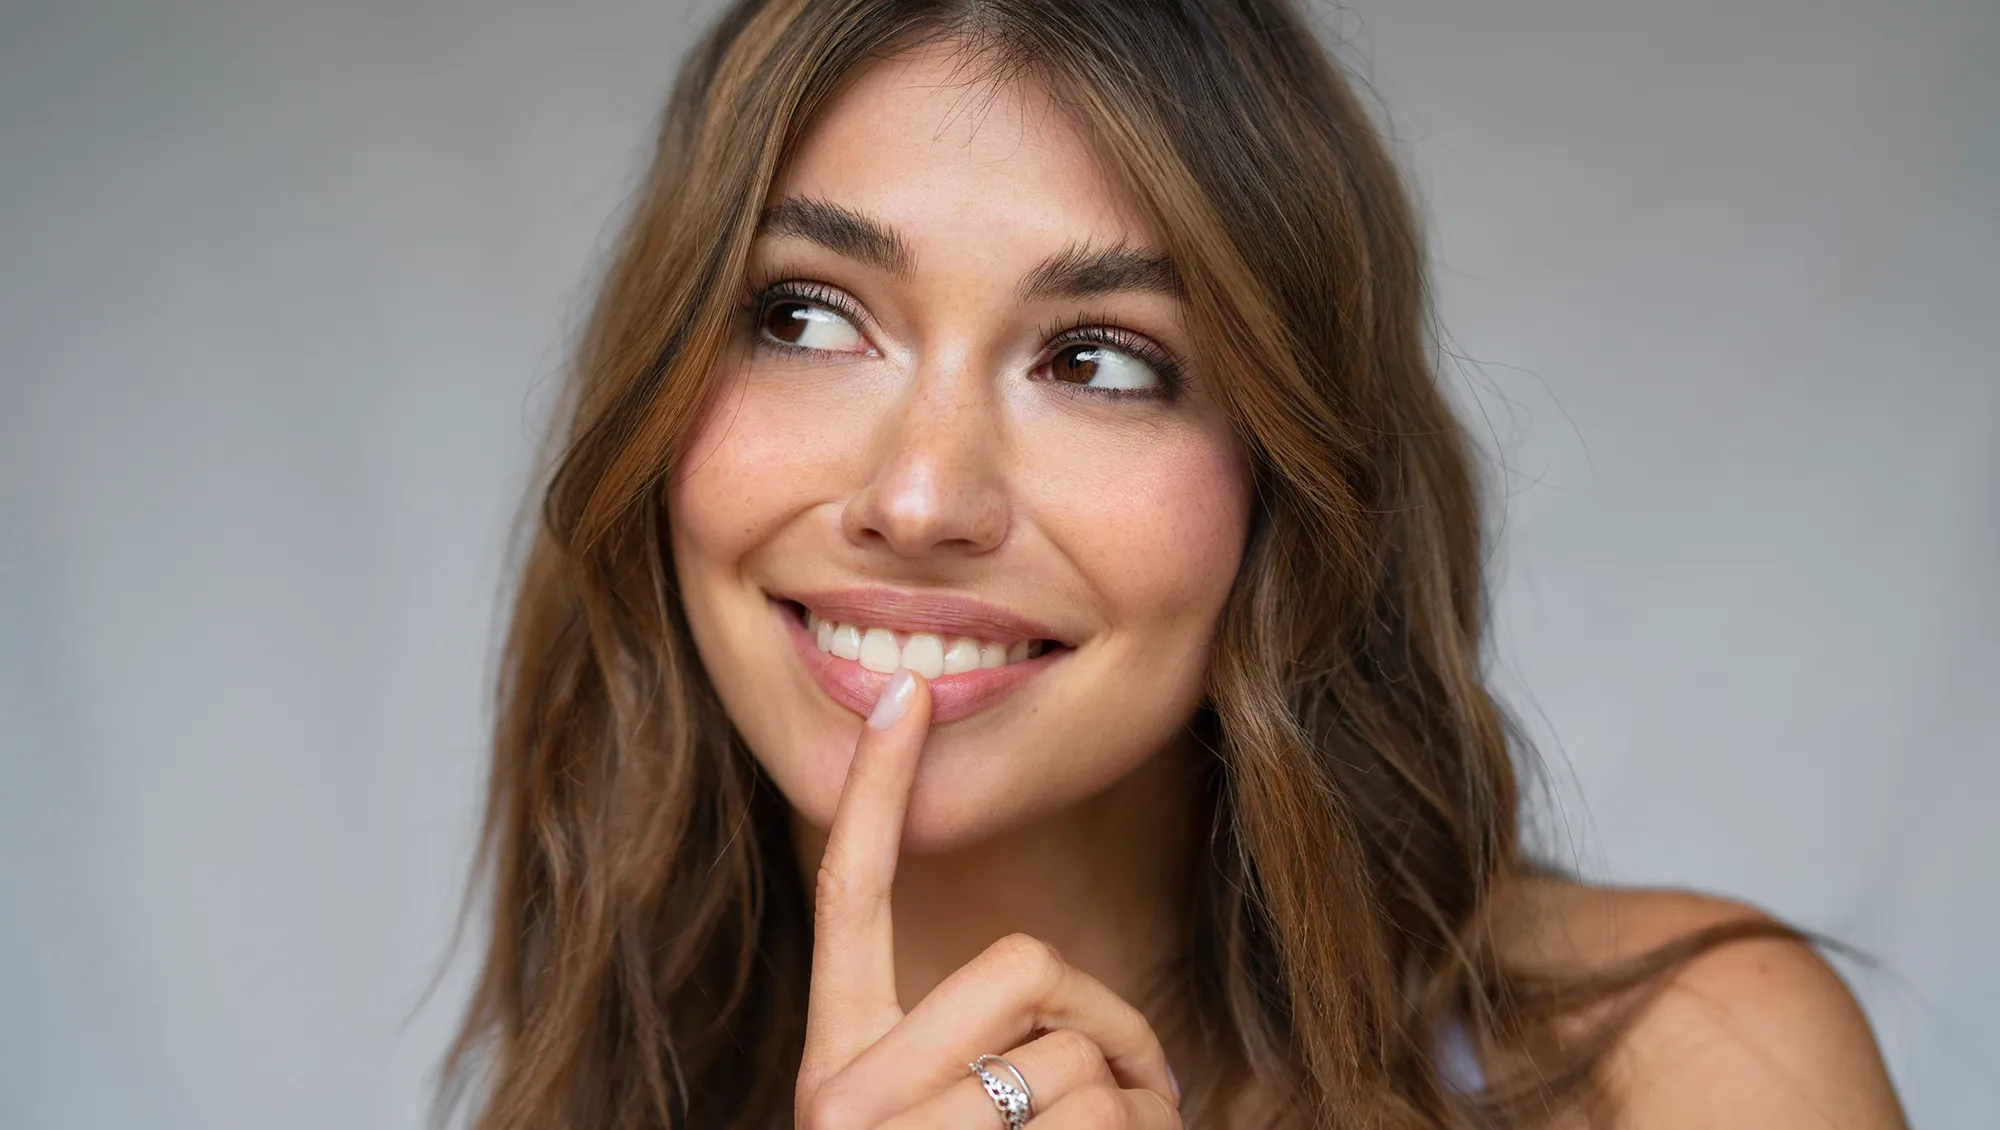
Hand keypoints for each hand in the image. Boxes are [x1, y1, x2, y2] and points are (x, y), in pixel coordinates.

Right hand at [794, 668, 1184, 1128]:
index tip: (905, 691)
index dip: (876, 790)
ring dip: (1138, 1106)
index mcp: (838, 1065)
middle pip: (1021, 962)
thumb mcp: (945, 1129)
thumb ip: (976, 1052)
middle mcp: (839, 1096)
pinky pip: (1104, 1108)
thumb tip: (1062, 1006)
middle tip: (1139, 1092)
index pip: (851, 896)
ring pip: (1077, 1052)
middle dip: (1111, 1024)